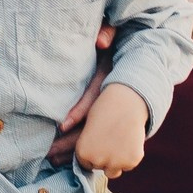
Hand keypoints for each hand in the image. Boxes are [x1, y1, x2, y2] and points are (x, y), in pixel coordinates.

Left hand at [44, 25, 117, 162]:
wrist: (143, 60)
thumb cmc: (118, 46)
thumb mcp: (115, 34)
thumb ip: (107, 32)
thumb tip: (101, 41)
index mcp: (111, 78)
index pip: (95, 99)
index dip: (79, 112)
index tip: (62, 125)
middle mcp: (113, 99)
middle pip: (93, 125)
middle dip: (71, 141)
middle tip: (49, 152)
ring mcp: (113, 111)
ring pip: (94, 136)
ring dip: (74, 149)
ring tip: (53, 159)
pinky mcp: (113, 121)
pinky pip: (98, 139)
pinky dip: (83, 150)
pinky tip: (67, 159)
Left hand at [73, 83, 147, 177]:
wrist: (129, 101)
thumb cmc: (104, 107)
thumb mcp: (86, 119)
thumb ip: (77, 134)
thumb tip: (63, 129)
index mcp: (83, 151)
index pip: (85, 163)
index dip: (91, 153)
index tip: (96, 143)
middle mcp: (98, 160)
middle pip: (99, 167)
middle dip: (102, 157)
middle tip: (108, 142)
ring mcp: (115, 162)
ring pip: (113, 171)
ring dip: (115, 162)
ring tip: (117, 146)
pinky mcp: (132, 161)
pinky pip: (128, 166)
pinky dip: (129, 158)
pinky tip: (128, 145)